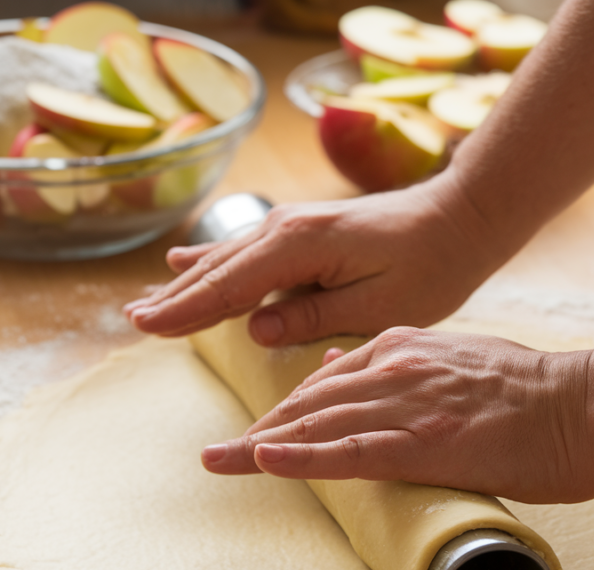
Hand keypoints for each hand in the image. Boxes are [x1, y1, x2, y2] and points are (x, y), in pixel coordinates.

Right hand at [123, 177, 501, 345]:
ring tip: (150, 302)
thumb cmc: (431, 265)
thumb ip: (314, 313)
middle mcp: (287, 228)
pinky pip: (246, 249)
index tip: (147, 329)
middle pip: (219, 270)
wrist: (459, 216)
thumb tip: (254, 329)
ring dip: (189, 281)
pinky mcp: (303, 230)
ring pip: (228, 258)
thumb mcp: (381, 304)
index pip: (230, 287)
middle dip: (177, 298)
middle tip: (133, 322)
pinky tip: (187, 261)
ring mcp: (293, 224)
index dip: (186, 311)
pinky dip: (214, 261)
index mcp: (302, 246)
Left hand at [201, 327, 593, 503]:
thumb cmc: (528, 391)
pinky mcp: (428, 442)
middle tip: (218, 453)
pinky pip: (353, 452)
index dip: (286, 411)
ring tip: (218, 461)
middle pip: (311, 401)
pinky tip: (264, 461)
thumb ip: (396, 361)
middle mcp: (397, 368)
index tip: (258, 433)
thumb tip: (334, 365)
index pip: (326, 380)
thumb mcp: (453, 358)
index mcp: (403, 346)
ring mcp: (411, 404)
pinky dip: (305, 458)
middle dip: (262, 429)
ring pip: (320, 424)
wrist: (585, 405)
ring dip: (263, 445)